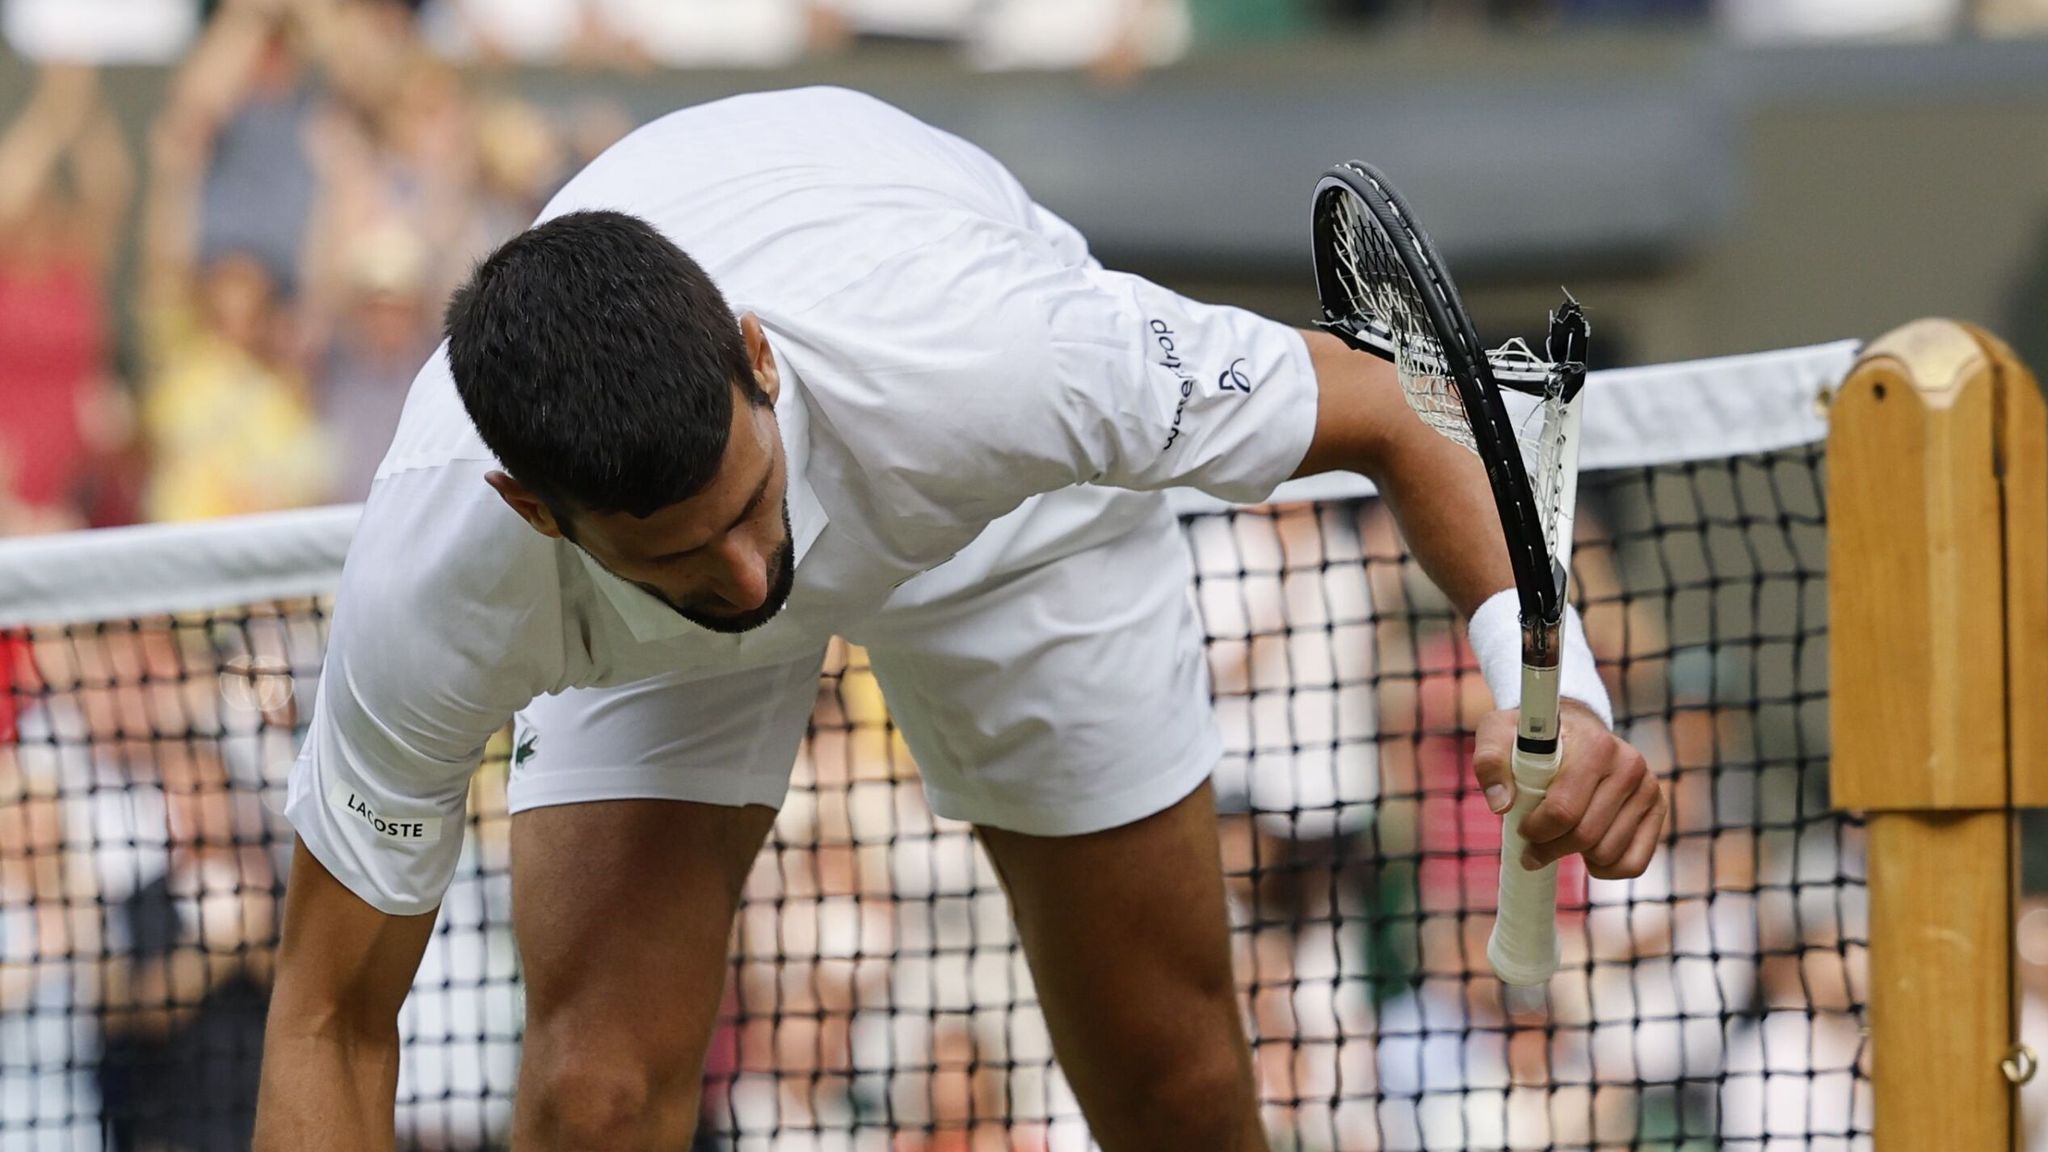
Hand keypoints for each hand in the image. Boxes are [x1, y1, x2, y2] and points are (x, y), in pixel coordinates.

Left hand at [1471, 700, 1664, 880]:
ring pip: (1609, 853)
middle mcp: (1630, 765)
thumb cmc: (1530, 737)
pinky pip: (1633, 863)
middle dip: (1550, 849)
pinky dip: (1605, 868)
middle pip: (1585, 836)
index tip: (1521, 828)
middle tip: (1532, 847)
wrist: (1572, 730)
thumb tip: (1500, 804)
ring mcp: (1648, 787)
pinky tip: (1587, 852)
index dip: (1536, 830)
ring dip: (1576, 856)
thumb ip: (1490, 763)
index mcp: (1595, 746)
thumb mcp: (1498, 735)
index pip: (1564, 810)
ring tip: (1560, 837)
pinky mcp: (1657, 808)